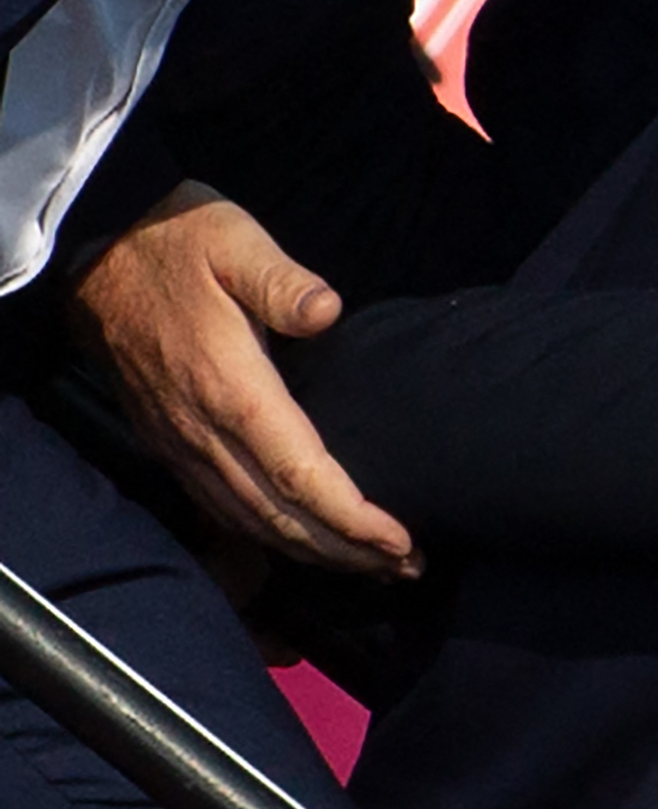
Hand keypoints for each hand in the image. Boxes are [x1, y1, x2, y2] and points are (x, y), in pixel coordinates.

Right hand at [69, 183, 416, 575]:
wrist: (97, 251)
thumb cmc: (178, 242)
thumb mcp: (235, 241)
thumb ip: (281, 280)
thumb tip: (326, 310)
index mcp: (230, 389)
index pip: (298, 475)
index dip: (350, 517)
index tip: (400, 541)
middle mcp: (202, 431)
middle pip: (281, 515)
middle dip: (346, 550)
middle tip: (409, 567)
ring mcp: (181, 443)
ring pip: (251, 521)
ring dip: (314, 551)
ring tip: (374, 565)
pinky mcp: (170, 443)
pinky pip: (224, 507)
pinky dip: (271, 535)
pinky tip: (307, 541)